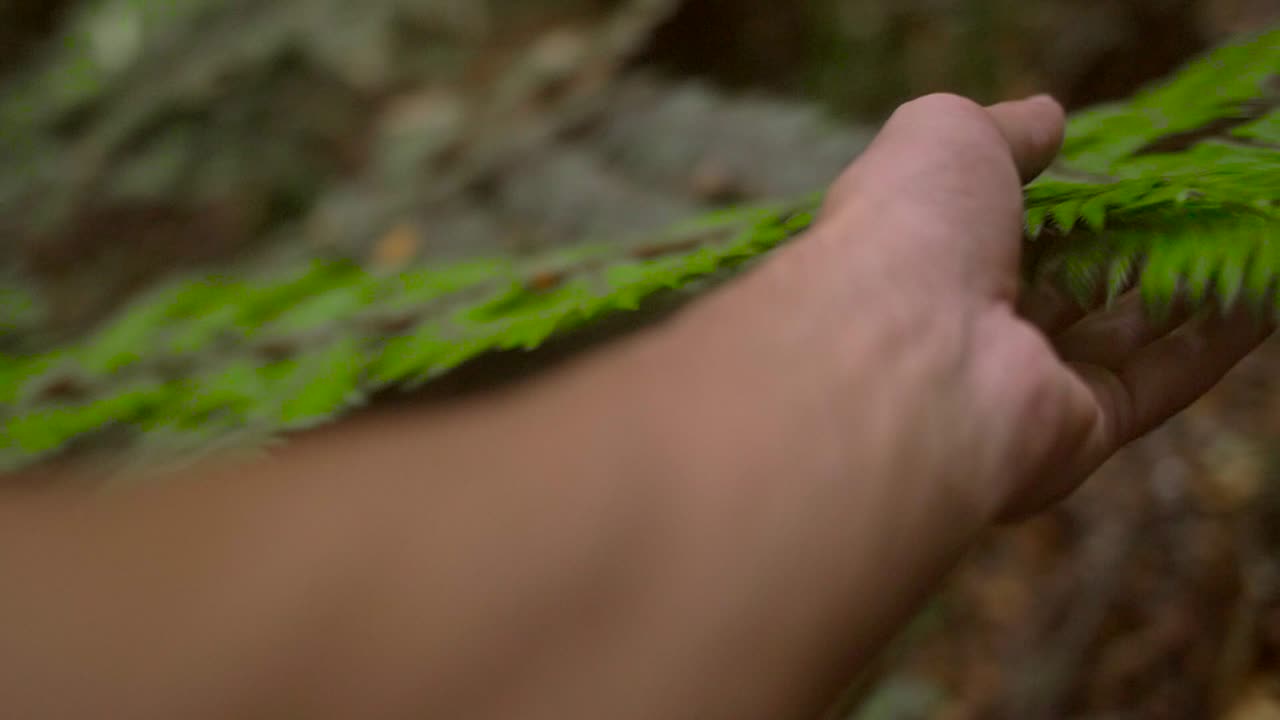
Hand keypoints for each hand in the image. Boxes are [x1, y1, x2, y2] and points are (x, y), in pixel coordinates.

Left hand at [671, 93, 1272, 521]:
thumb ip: (1003, 130)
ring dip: (1189, 286)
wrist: (900, 357)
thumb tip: (1047, 117)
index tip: (1116, 169)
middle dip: (1130, 245)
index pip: (991, 231)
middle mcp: (964, 330)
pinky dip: (1216, 338)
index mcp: (918, 259)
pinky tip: (1262, 292)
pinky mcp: (1075, 431)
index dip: (1054, 199)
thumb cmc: (907, 229)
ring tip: (1245, 237)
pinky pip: (1158, 382)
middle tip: (1199, 204)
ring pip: (1119, 335)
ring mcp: (1018, 385)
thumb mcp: (945, 137)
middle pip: (1061, 286)